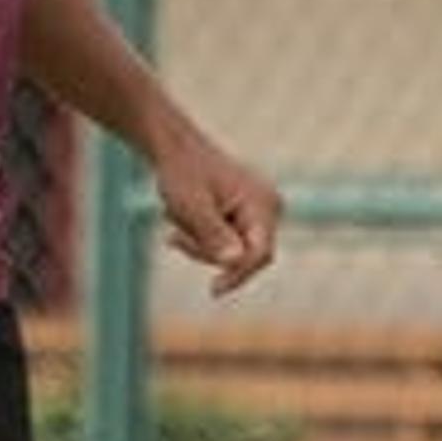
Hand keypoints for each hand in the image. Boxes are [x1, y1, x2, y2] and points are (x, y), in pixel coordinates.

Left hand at [154, 135, 280, 298]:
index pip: (260, 253)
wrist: (176, 150)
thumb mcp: (191, 205)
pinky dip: (202, 240)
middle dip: (206, 252)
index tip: (213, 290)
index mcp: (262, 202)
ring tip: (175, 222)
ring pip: (232, 254)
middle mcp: (269, 208)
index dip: (238, 274)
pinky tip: (182, 223)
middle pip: (245, 256)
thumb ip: (213, 234)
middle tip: (173, 238)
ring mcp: (259, 213)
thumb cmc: (182, 172)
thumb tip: (234, 262)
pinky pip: (227, 245)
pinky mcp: (246, 219)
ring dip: (199, 245)